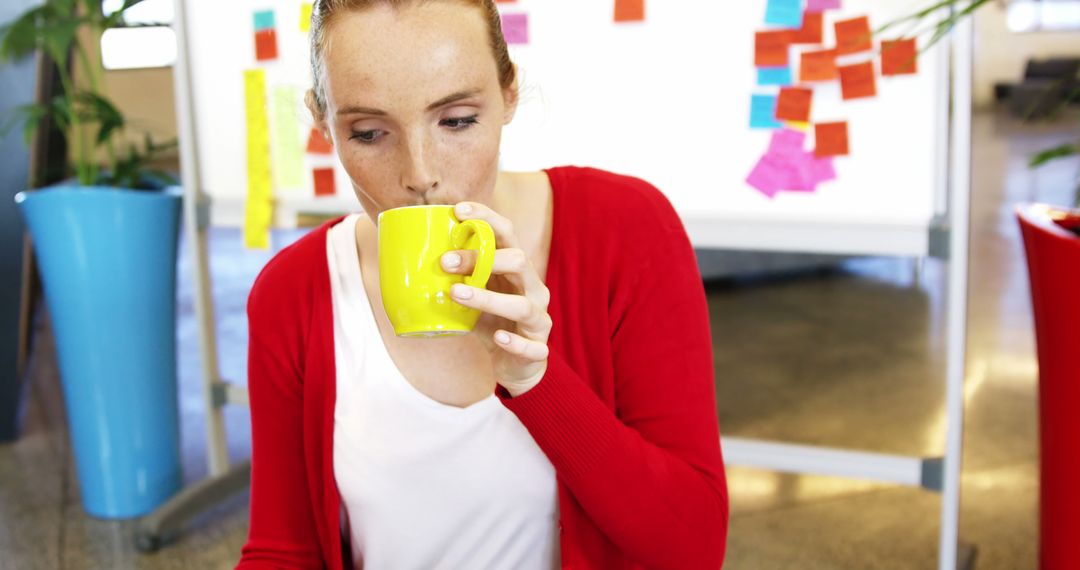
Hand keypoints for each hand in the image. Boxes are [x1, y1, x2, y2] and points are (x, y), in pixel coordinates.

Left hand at [441, 202, 551, 396]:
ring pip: (523, 304)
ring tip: (457, 295)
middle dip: (483, 258)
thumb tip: (407, 261)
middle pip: (519, 261)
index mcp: (516, 269)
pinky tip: (498, 337)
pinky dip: (515, 341)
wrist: (513, 364)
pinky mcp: (539, 348)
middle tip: (445, 262)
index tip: (458, 210)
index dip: (487, 218)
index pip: (507, 234)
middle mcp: (533, 287)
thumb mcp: (472, 296)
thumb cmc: (490, 322)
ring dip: (489, 299)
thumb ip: (454, 278)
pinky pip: (533, 346)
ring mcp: (538, 317)